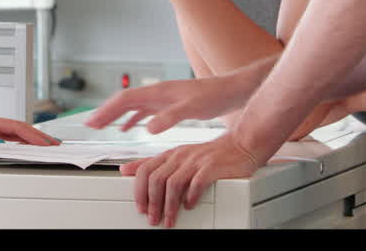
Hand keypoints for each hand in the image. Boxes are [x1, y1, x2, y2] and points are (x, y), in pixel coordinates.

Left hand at [0, 113, 59, 146]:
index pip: (16, 128)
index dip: (33, 135)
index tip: (45, 143)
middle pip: (20, 128)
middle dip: (39, 136)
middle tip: (54, 144)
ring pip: (16, 132)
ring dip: (33, 138)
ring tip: (46, 144)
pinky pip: (10, 137)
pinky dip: (23, 141)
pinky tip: (28, 145)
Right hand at [84, 74, 250, 134]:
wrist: (232, 90)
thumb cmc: (215, 96)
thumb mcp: (192, 108)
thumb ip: (170, 117)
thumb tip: (147, 128)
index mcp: (159, 92)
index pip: (125, 100)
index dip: (107, 111)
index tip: (93, 122)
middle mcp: (157, 93)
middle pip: (124, 101)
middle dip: (105, 112)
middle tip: (89, 125)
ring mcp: (162, 98)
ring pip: (132, 106)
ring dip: (116, 115)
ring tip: (102, 125)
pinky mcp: (169, 105)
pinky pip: (143, 111)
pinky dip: (131, 119)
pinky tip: (128, 128)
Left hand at [119, 134, 261, 226]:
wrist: (240, 146)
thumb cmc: (209, 155)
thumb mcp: (177, 156)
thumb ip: (152, 163)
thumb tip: (125, 169)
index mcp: (170, 154)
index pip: (145, 170)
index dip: (139, 190)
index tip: (140, 207)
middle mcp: (180, 156)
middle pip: (156, 178)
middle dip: (152, 202)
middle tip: (153, 218)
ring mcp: (195, 160)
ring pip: (173, 183)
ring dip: (168, 206)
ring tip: (169, 219)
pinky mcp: (211, 166)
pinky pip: (196, 183)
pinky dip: (191, 197)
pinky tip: (189, 205)